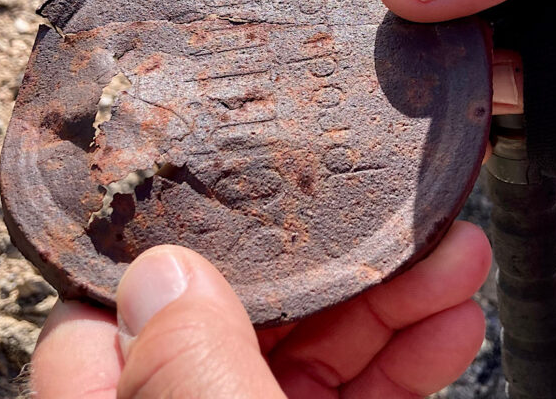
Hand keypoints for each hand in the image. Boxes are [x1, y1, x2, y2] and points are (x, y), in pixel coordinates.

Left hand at [30, 221, 490, 397]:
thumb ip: (189, 379)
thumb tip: (162, 273)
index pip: (100, 322)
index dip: (158, 244)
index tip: (227, 179)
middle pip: (230, 319)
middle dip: (324, 260)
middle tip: (395, 209)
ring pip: (305, 351)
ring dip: (386, 300)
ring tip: (455, 256)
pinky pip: (352, 392)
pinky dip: (403, 358)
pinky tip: (451, 323)